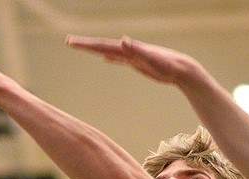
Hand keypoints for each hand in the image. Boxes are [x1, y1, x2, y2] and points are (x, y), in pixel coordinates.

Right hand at [65, 35, 198, 86]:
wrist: (181, 68)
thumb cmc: (167, 65)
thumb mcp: (151, 58)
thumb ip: (137, 49)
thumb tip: (123, 40)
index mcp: (127, 49)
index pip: (102, 45)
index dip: (86, 44)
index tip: (71, 42)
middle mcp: (127, 50)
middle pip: (101, 46)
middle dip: (85, 45)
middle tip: (68, 42)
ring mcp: (131, 56)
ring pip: (108, 51)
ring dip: (94, 49)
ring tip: (81, 47)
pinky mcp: (137, 62)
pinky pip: (119, 59)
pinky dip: (110, 58)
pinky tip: (106, 59)